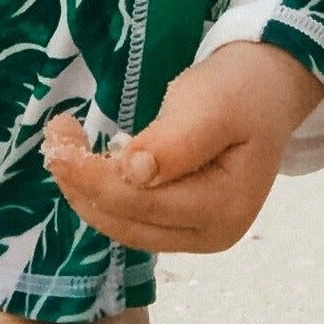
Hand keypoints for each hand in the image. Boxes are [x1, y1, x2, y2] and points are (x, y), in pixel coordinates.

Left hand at [42, 39, 323, 255]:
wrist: (268, 88)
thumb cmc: (242, 90)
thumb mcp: (211, 105)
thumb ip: (176, 141)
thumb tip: (133, 172)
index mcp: (225, 208)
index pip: (139, 201)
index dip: (89, 174)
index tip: (57, 133)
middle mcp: (213, 234)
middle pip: (127, 221)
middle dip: (81, 184)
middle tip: (55, 135)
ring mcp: (199, 235)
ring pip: (123, 225)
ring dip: (86, 191)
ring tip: (64, 148)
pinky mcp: (184, 226)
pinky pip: (132, 218)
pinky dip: (104, 194)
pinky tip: (90, 164)